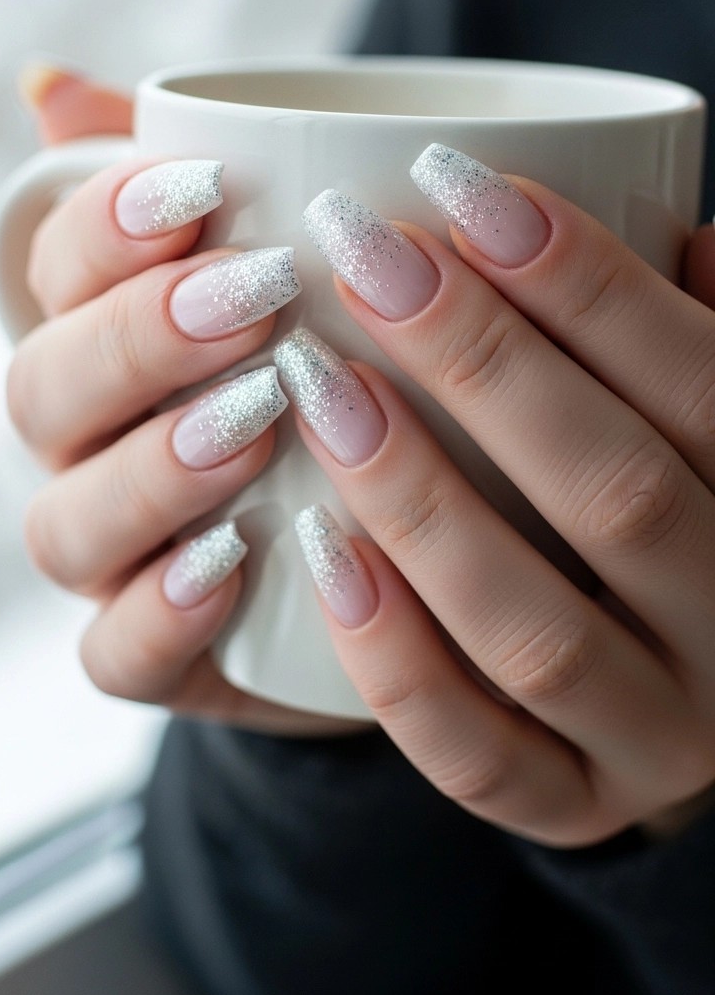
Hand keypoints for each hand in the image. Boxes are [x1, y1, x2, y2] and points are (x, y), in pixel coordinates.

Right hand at [11, 66, 358, 735]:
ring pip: (66, 523)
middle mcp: (89, 446)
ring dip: (151, 467)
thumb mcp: (296, 258)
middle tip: (255, 297)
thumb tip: (48, 81)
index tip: (205, 189)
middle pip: (47, 391)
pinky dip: (159, 614)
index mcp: (105, 336)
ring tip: (254, 423)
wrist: (402, 537)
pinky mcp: (158, 655)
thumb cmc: (338, 367)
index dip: (108, 227)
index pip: (58, 272)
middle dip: (139, 337)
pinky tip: (233, 566)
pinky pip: (114, 655)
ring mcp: (116, 556)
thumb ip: (183, 168)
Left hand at [276, 154, 714, 841]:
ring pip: (541, 638)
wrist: (696, 673)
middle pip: (620, 498)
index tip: (464, 188)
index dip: (590, 283)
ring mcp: (663, 740)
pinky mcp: (575, 806)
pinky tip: (319, 550)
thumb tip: (683, 225)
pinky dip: (396, 662)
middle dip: (486, 364)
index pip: (707, 388)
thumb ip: (707, 332)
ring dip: (424, 504)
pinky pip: (478, 759)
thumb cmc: (691, 487)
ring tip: (323, 387)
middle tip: (369, 258)